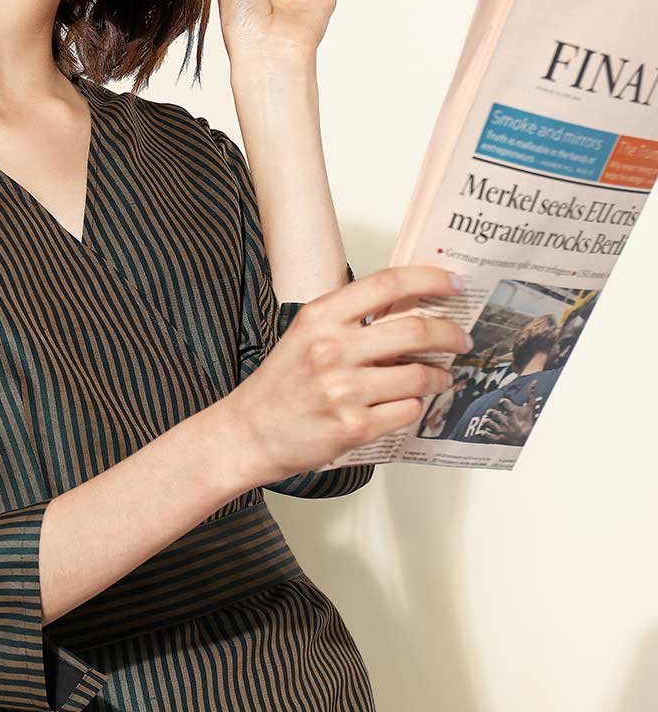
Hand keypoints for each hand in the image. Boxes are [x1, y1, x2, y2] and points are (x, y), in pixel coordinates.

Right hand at [220, 266, 472, 486]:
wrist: (250, 432)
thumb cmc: (281, 384)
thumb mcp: (307, 334)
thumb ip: (350, 319)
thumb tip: (409, 307)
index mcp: (321, 317)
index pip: (388, 283)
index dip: (430, 279)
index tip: (454, 284)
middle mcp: (332, 349)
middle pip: (415, 328)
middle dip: (450, 332)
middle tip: (462, 337)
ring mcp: (344, 390)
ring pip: (419, 375)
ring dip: (439, 376)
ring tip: (440, 377)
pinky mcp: (353, 427)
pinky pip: (407, 410)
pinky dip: (417, 406)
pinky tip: (409, 402)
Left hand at [475, 380, 537, 444]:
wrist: (529, 440)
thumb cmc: (528, 422)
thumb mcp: (530, 408)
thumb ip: (530, 394)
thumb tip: (534, 381)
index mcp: (512, 413)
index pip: (505, 403)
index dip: (503, 402)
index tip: (502, 403)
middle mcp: (506, 421)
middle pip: (494, 413)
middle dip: (491, 412)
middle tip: (490, 412)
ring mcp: (502, 430)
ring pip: (490, 424)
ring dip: (486, 422)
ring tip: (486, 420)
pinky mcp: (499, 439)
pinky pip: (489, 436)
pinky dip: (483, 434)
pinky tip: (481, 432)